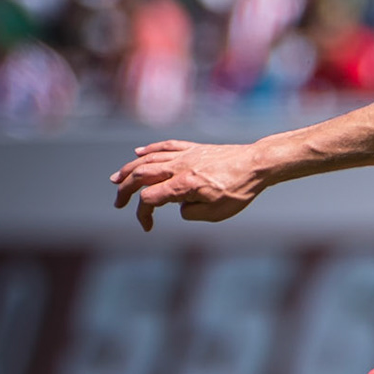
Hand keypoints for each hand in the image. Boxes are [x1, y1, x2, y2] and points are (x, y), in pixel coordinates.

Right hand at [109, 140, 266, 231]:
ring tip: (116, 178)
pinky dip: (149, 150)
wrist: (257, 164)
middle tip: (118, 203)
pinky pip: (165, 146)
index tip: (148, 226)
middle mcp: (178, 166)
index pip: (149, 198)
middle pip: (140, 176)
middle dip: (124, 190)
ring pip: (148, 159)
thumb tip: (179, 207)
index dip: (142, 214)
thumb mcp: (217, 213)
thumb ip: (192, 213)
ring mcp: (184, 155)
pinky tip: (139, 153)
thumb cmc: (240, 190)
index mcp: (182, 184)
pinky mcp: (193, 148)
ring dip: (129, 169)